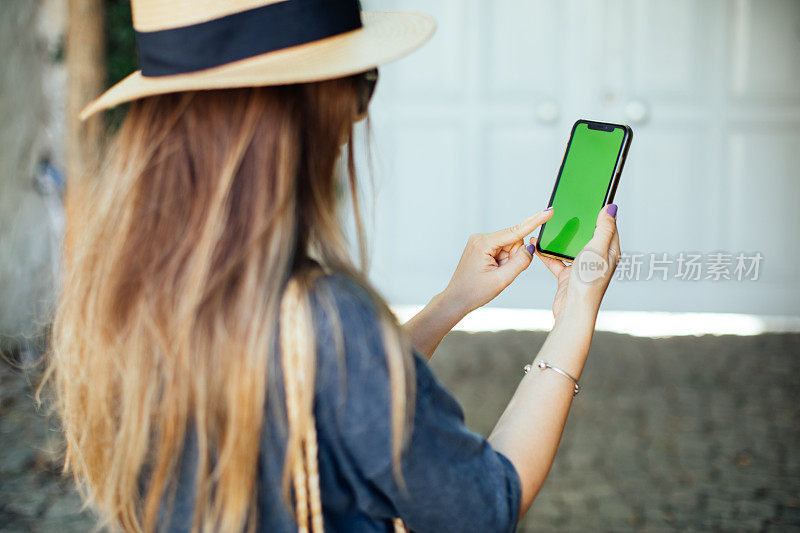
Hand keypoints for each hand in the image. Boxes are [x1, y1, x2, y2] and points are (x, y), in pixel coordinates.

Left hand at [442, 208, 553, 314]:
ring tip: (494, 273)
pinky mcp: (481, 246)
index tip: (548, 211)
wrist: (456, 299)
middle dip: (514, 257)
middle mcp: (481, 238)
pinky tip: (492, 270)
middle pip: (513, 241)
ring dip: (508, 261)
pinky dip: (503, 261)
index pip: (515, 232)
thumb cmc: (474, 292)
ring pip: (509, 247)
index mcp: (483, 243)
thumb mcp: (501, 280)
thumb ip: (520, 262)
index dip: (535, 222)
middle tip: (502, 273)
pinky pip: (502, 250)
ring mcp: (480, 241)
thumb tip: (531, 248)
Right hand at [533, 204, 620, 320]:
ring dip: (560, 238)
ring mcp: (582, 267)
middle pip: (587, 235)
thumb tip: (611, 208)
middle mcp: (597, 259)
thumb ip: (604, 228)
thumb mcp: (598, 248)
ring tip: (550, 226)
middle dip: (578, 223)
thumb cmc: (589, 282)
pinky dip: (547, 253)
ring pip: (570, 246)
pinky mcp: (567, 275)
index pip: (608, 226)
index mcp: (610, 251)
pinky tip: (538, 246)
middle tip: (569, 209)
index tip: (594, 198)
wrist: (573, 309)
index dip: (602, 213)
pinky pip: (555, 259)